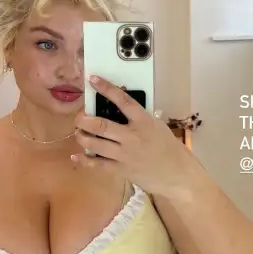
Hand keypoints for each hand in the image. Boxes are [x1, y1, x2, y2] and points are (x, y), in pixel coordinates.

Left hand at [72, 76, 202, 199]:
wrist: (176, 174)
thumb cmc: (169, 148)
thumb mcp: (158, 127)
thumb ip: (140, 118)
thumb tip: (122, 110)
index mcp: (144, 122)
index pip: (122, 100)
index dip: (106, 88)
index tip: (92, 79)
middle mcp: (132, 136)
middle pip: (100, 125)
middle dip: (83, 120)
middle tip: (79, 118)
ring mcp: (124, 154)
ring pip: (94, 144)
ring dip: (82, 137)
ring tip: (80, 133)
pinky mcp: (121, 170)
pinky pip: (98, 164)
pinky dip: (85, 160)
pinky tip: (76, 156)